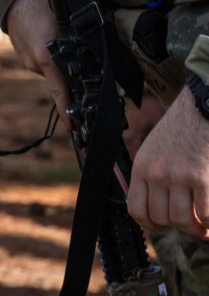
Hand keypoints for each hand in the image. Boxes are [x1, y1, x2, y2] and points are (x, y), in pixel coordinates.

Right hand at [7, 0, 72, 129]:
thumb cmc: (41, 7)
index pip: (60, 89)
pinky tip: (49, 43)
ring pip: (51, 71)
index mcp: (46, 57)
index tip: (71, 127)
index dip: (66, 109)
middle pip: (58, 80)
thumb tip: (91, 60)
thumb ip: (73, 44)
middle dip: (68, 76)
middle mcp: (35, 63)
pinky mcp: (25, 58)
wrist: (14, 1)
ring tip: (58, 43)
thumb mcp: (62, 23)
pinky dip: (48, 59)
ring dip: (58, 64)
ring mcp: (28, 62)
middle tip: (77, 69)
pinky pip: (42, 65)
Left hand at [128, 87, 208, 238]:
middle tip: (189, 224)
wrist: (201, 109)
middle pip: (160, 218)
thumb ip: (151, 175)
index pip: (136, 209)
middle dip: (176, 227)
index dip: (149, 225)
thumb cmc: (182, 128)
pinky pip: (204, 214)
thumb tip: (156, 203)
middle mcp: (157, 174)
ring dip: (195, 229)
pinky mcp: (202, 178)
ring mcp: (179, 177)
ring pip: (181, 220)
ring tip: (203, 227)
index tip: (161, 227)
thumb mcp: (154, 149)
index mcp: (142, 168)